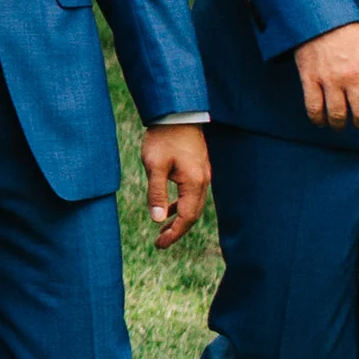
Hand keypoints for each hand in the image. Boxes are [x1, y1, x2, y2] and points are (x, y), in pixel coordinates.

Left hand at [142, 122, 211, 245]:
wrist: (176, 113)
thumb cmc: (163, 138)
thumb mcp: (155, 166)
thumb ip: (157, 193)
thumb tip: (158, 219)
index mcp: (194, 182)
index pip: (187, 217)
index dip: (174, 233)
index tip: (160, 245)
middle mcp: (203, 180)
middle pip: (193, 214)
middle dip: (178, 230)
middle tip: (160, 242)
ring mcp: (203, 173)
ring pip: (193, 204)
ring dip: (180, 218)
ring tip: (163, 229)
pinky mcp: (198, 167)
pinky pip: (192, 193)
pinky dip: (181, 204)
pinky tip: (169, 207)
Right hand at [294, 21, 358, 129]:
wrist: (319, 18)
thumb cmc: (348, 33)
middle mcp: (353, 76)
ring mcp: (330, 79)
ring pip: (338, 115)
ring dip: (341, 125)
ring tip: (341, 125)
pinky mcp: (310, 79)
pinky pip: (314, 108)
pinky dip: (318, 120)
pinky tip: (322, 121)